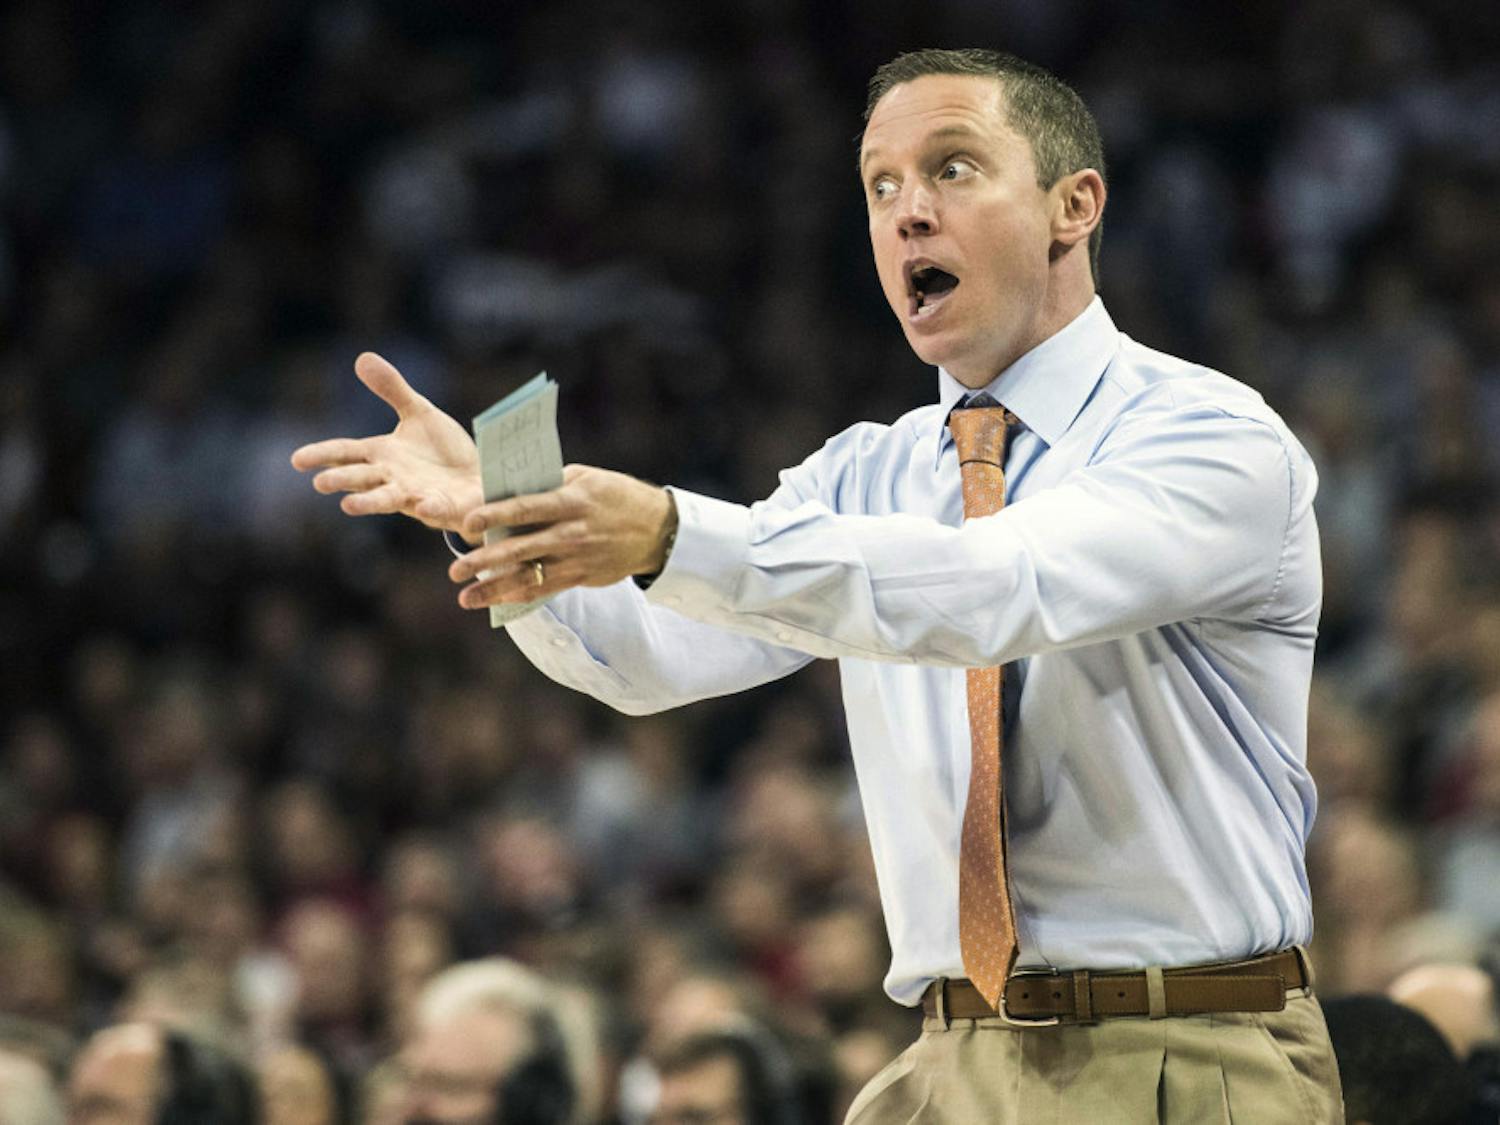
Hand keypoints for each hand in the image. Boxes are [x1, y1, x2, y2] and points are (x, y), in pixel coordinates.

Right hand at [290, 353, 482, 534]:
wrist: (480, 477)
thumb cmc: (444, 450)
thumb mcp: (419, 413)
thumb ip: (392, 389)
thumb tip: (362, 357)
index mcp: (383, 454)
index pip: (346, 453)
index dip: (322, 455)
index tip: (297, 460)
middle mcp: (393, 478)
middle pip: (361, 478)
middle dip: (342, 479)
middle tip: (320, 482)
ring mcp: (416, 495)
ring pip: (388, 500)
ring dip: (369, 503)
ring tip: (348, 506)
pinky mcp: (444, 507)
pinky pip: (434, 509)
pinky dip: (428, 508)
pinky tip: (422, 505)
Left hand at [447, 465, 675, 608]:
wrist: (657, 529)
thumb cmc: (615, 496)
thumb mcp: (586, 478)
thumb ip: (548, 485)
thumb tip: (506, 492)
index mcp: (571, 501)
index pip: (525, 508)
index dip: (494, 515)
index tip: (466, 522)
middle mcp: (571, 533)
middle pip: (521, 549)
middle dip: (485, 560)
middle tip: (455, 569)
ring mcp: (576, 559)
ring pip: (529, 577)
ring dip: (495, 588)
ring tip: (465, 597)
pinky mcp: (581, 577)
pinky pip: (544, 590)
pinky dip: (517, 596)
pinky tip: (494, 600)